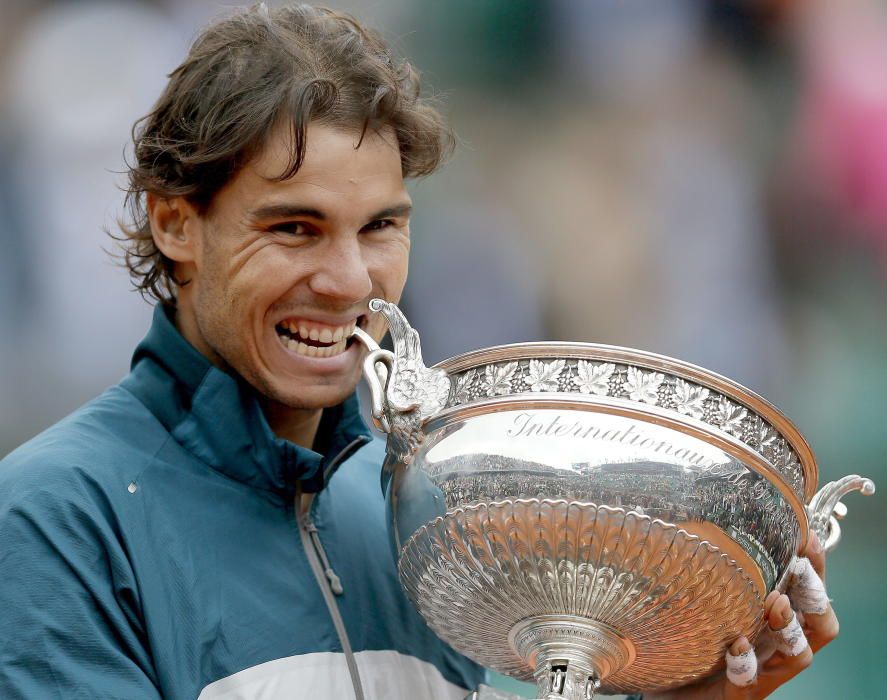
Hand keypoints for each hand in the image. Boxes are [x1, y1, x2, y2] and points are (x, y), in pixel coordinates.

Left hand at [643, 530, 837, 698]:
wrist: (664, 684)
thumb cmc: (688, 635)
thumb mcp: (702, 592)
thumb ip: (710, 561)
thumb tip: (700, 513)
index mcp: (771, 618)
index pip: (807, 590)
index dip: (816, 564)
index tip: (806, 534)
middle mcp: (774, 646)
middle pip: (820, 624)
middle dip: (816, 595)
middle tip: (799, 569)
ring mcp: (762, 672)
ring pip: (801, 655)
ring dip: (791, 627)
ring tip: (774, 603)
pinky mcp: (740, 696)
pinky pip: (751, 684)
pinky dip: (747, 665)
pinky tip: (737, 645)